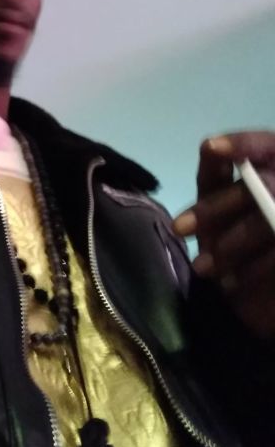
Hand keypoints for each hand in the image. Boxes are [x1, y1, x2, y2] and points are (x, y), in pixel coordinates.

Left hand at [173, 131, 274, 338]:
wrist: (258, 301)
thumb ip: (216, 176)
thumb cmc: (234, 239)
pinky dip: (253, 270)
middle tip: (179, 229)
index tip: (210, 147)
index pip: (268, 146)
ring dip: (233, 244)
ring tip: (202, 267)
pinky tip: (230, 283)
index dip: (243, 144)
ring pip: (269, 223)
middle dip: (216, 207)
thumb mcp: (220, 206)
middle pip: (265, 186)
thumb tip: (209, 148)